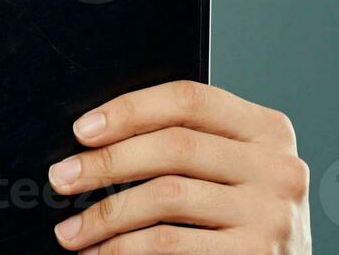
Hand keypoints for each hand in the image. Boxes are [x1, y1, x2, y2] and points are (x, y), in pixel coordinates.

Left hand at [47, 80, 310, 252]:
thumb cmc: (238, 213)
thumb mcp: (228, 166)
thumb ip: (184, 140)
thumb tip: (94, 134)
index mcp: (267, 129)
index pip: (189, 99)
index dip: (129, 109)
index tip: (82, 130)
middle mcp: (278, 168)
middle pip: (173, 146)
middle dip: (105, 163)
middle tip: (60, 178)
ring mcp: (271, 214)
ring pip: (165, 197)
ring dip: (104, 215)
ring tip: (71, 230)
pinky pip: (170, 245)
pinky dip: (124, 249)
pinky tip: (103, 252)